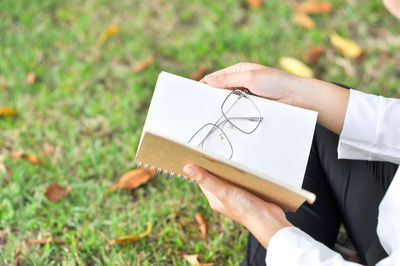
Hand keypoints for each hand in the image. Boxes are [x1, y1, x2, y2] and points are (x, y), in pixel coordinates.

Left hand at [183, 164, 291, 248]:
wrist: (268, 220)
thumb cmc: (245, 210)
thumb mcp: (223, 191)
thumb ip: (206, 179)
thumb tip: (188, 169)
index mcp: (214, 198)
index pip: (202, 180)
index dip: (199, 168)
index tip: (197, 156)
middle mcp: (223, 198)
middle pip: (214, 178)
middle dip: (214, 167)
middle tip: (212, 155)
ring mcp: (235, 196)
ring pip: (227, 179)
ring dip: (227, 170)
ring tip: (227, 160)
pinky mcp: (247, 194)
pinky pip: (240, 181)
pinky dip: (240, 174)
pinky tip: (243, 170)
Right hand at [201, 62, 349, 134]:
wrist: (297, 97)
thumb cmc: (276, 82)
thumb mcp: (250, 78)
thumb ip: (228, 80)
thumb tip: (208, 80)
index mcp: (239, 71)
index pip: (217, 77)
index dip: (205, 85)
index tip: (193, 94)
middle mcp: (242, 83)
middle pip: (221, 91)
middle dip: (211, 98)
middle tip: (199, 108)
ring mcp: (247, 96)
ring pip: (229, 102)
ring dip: (222, 107)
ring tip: (209, 116)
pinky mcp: (252, 107)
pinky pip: (238, 111)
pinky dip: (231, 114)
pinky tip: (224, 120)